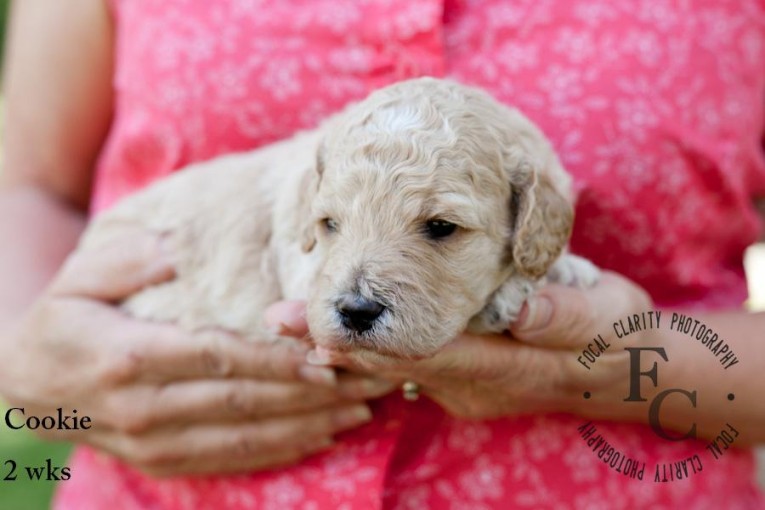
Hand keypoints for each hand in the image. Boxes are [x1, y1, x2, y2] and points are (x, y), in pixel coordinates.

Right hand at [0, 231, 390, 476]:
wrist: (24, 388)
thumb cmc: (61, 322)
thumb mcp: (80, 277)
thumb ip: (129, 260)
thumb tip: (177, 248)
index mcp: (128, 357)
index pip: (216, 358)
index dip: (275, 361)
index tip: (325, 357)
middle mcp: (144, 408)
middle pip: (243, 402)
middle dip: (311, 393)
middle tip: (366, 380)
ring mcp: (154, 443)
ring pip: (246, 436)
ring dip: (309, 424)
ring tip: (361, 408)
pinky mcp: (163, 462)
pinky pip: (231, 460)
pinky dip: (281, 450)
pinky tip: (322, 435)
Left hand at [283, 272, 651, 419]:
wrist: (625, 370)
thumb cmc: (618, 336)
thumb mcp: (607, 317)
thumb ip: (565, 315)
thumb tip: (523, 310)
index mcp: (502, 364)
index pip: (421, 353)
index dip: (367, 343)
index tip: (315, 329)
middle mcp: (473, 383)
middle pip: (392, 366)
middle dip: (334, 345)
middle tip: (275, 320)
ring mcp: (466, 385)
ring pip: (393, 369)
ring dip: (343, 349)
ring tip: (287, 324)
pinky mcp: (465, 377)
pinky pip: (406, 367)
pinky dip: (369, 351)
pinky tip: (337, 333)